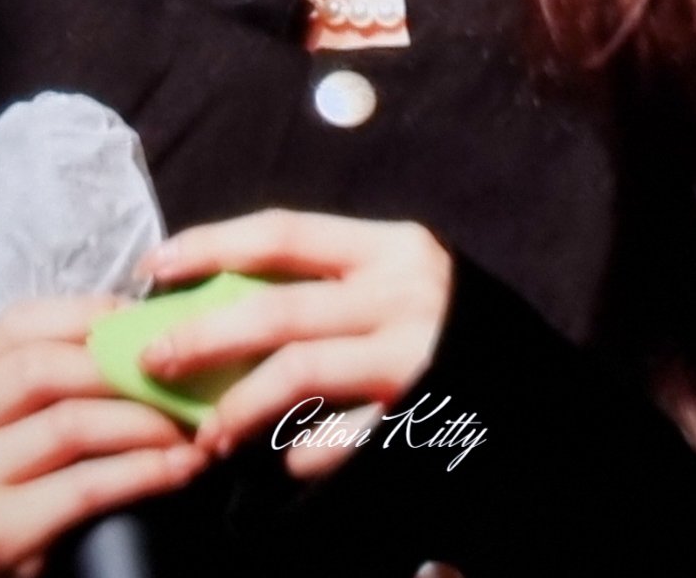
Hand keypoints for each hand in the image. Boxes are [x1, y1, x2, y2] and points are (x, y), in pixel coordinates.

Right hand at [0, 293, 212, 577]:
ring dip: (142, 420)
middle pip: (40, 369)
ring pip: (67, 424)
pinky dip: (142, 472)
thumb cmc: (30, 477)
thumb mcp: (27, 412)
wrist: (10, 568)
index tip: (144, 321)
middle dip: (119, 367)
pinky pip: (84, 486)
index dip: (86, 314)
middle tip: (176, 374)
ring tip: (188, 426)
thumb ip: (63, 366)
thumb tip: (139, 324)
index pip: (19, 324)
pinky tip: (178, 467)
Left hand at [134, 206, 454, 480]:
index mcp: (390, 248)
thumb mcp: (397, 283)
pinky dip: (303, 452)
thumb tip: (222, 303)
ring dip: (238, 406)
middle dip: (204, 335)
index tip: (157, 266)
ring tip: (205, 433)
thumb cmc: (449, 329)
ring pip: (298, 372)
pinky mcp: (420, 415)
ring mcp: (412, 356)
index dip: (213, 245)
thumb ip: (330, 285)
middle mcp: (403, 292)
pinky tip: (284, 462)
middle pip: (280, 308)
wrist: (542, 396)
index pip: (284, 233)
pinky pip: (340, 438)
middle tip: (153, 360)